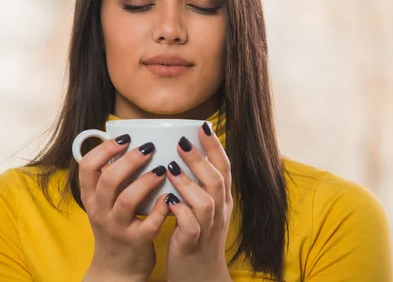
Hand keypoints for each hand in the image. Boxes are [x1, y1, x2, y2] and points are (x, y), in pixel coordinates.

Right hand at [79, 135, 170, 280]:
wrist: (116, 269)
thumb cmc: (115, 226)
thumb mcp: (103, 203)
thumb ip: (111, 178)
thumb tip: (129, 142)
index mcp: (91, 197)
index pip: (87, 167)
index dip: (104, 149)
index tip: (124, 138)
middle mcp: (100, 211)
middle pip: (109, 180)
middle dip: (129, 160)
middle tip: (148, 148)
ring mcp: (117, 228)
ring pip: (127, 200)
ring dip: (146, 181)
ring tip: (162, 169)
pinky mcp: (136, 242)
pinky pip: (149, 224)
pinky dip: (161, 209)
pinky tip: (171, 196)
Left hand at [164, 122, 233, 281]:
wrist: (200, 275)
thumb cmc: (196, 235)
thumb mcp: (202, 207)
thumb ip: (196, 183)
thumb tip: (181, 154)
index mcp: (222, 200)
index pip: (224, 168)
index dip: (214, 146)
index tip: (202, 126)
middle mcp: (219, 212)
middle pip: (216, 181)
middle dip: (200, 160)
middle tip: (182, 142)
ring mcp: (208, 228)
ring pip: (206, 202)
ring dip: (188, 183)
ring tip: (170, 168)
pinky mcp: (193, 244)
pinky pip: (191, 226)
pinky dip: (181, 212)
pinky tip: (168, 202)